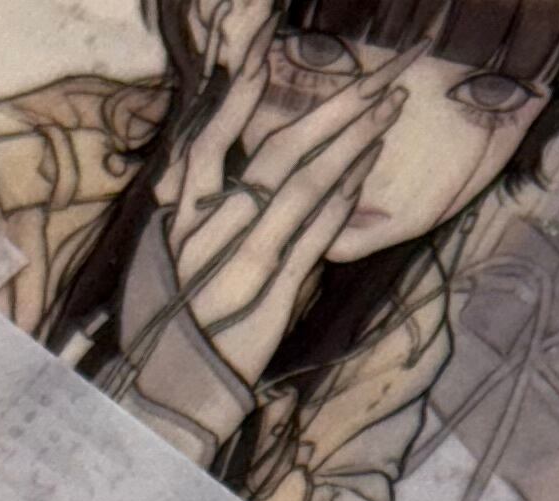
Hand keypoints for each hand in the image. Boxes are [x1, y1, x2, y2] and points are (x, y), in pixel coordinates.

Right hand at [149, 2, 403, 393]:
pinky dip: (339, 197)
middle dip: (330, 109)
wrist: (172, 386)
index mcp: (185, 211)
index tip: (263, 56)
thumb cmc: (176, 325)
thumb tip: (220, 186)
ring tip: (387, 110)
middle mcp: (212, 220)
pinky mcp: (271, 287)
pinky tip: (365, 168)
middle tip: (374, 79)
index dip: (238, 96)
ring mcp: (244, 251)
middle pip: (277, 148)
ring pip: (303, 181)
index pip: (211, 138)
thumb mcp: (171, 261)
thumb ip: (197, 217)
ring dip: (350, 141)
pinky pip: (312, 231)